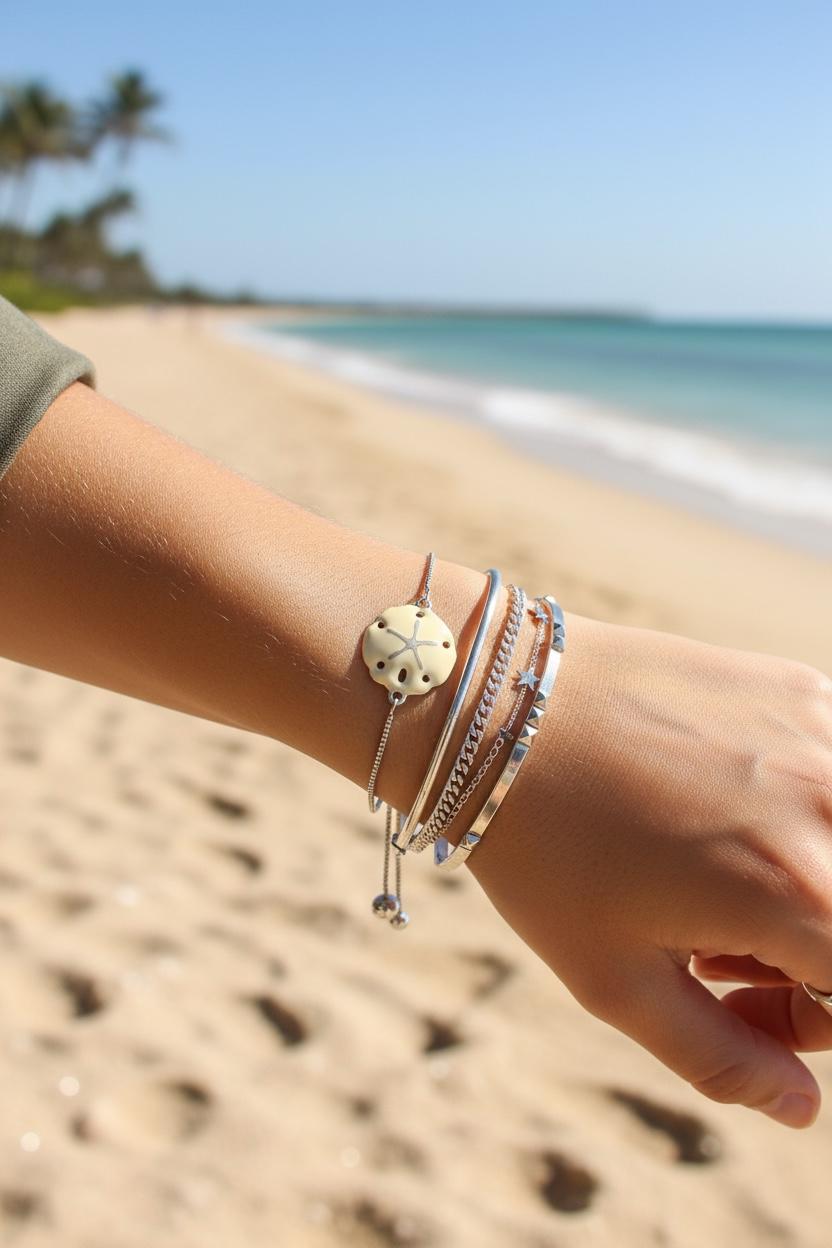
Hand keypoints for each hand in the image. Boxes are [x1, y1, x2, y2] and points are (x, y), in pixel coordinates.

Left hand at [467, 614, 831, 1128]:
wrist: (495, 702)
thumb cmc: (543, 847)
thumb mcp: (615, 979)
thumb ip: (721, 1058)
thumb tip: (799, 1105)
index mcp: (801, 893)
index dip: (806, 1017)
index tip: (727, 993)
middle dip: (808, 952)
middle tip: (712, 940)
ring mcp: (820, 733)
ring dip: (806, 879)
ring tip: (706, 869)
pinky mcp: (797, 686)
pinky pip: (826, 774)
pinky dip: (794, 811)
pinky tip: (711, 806)